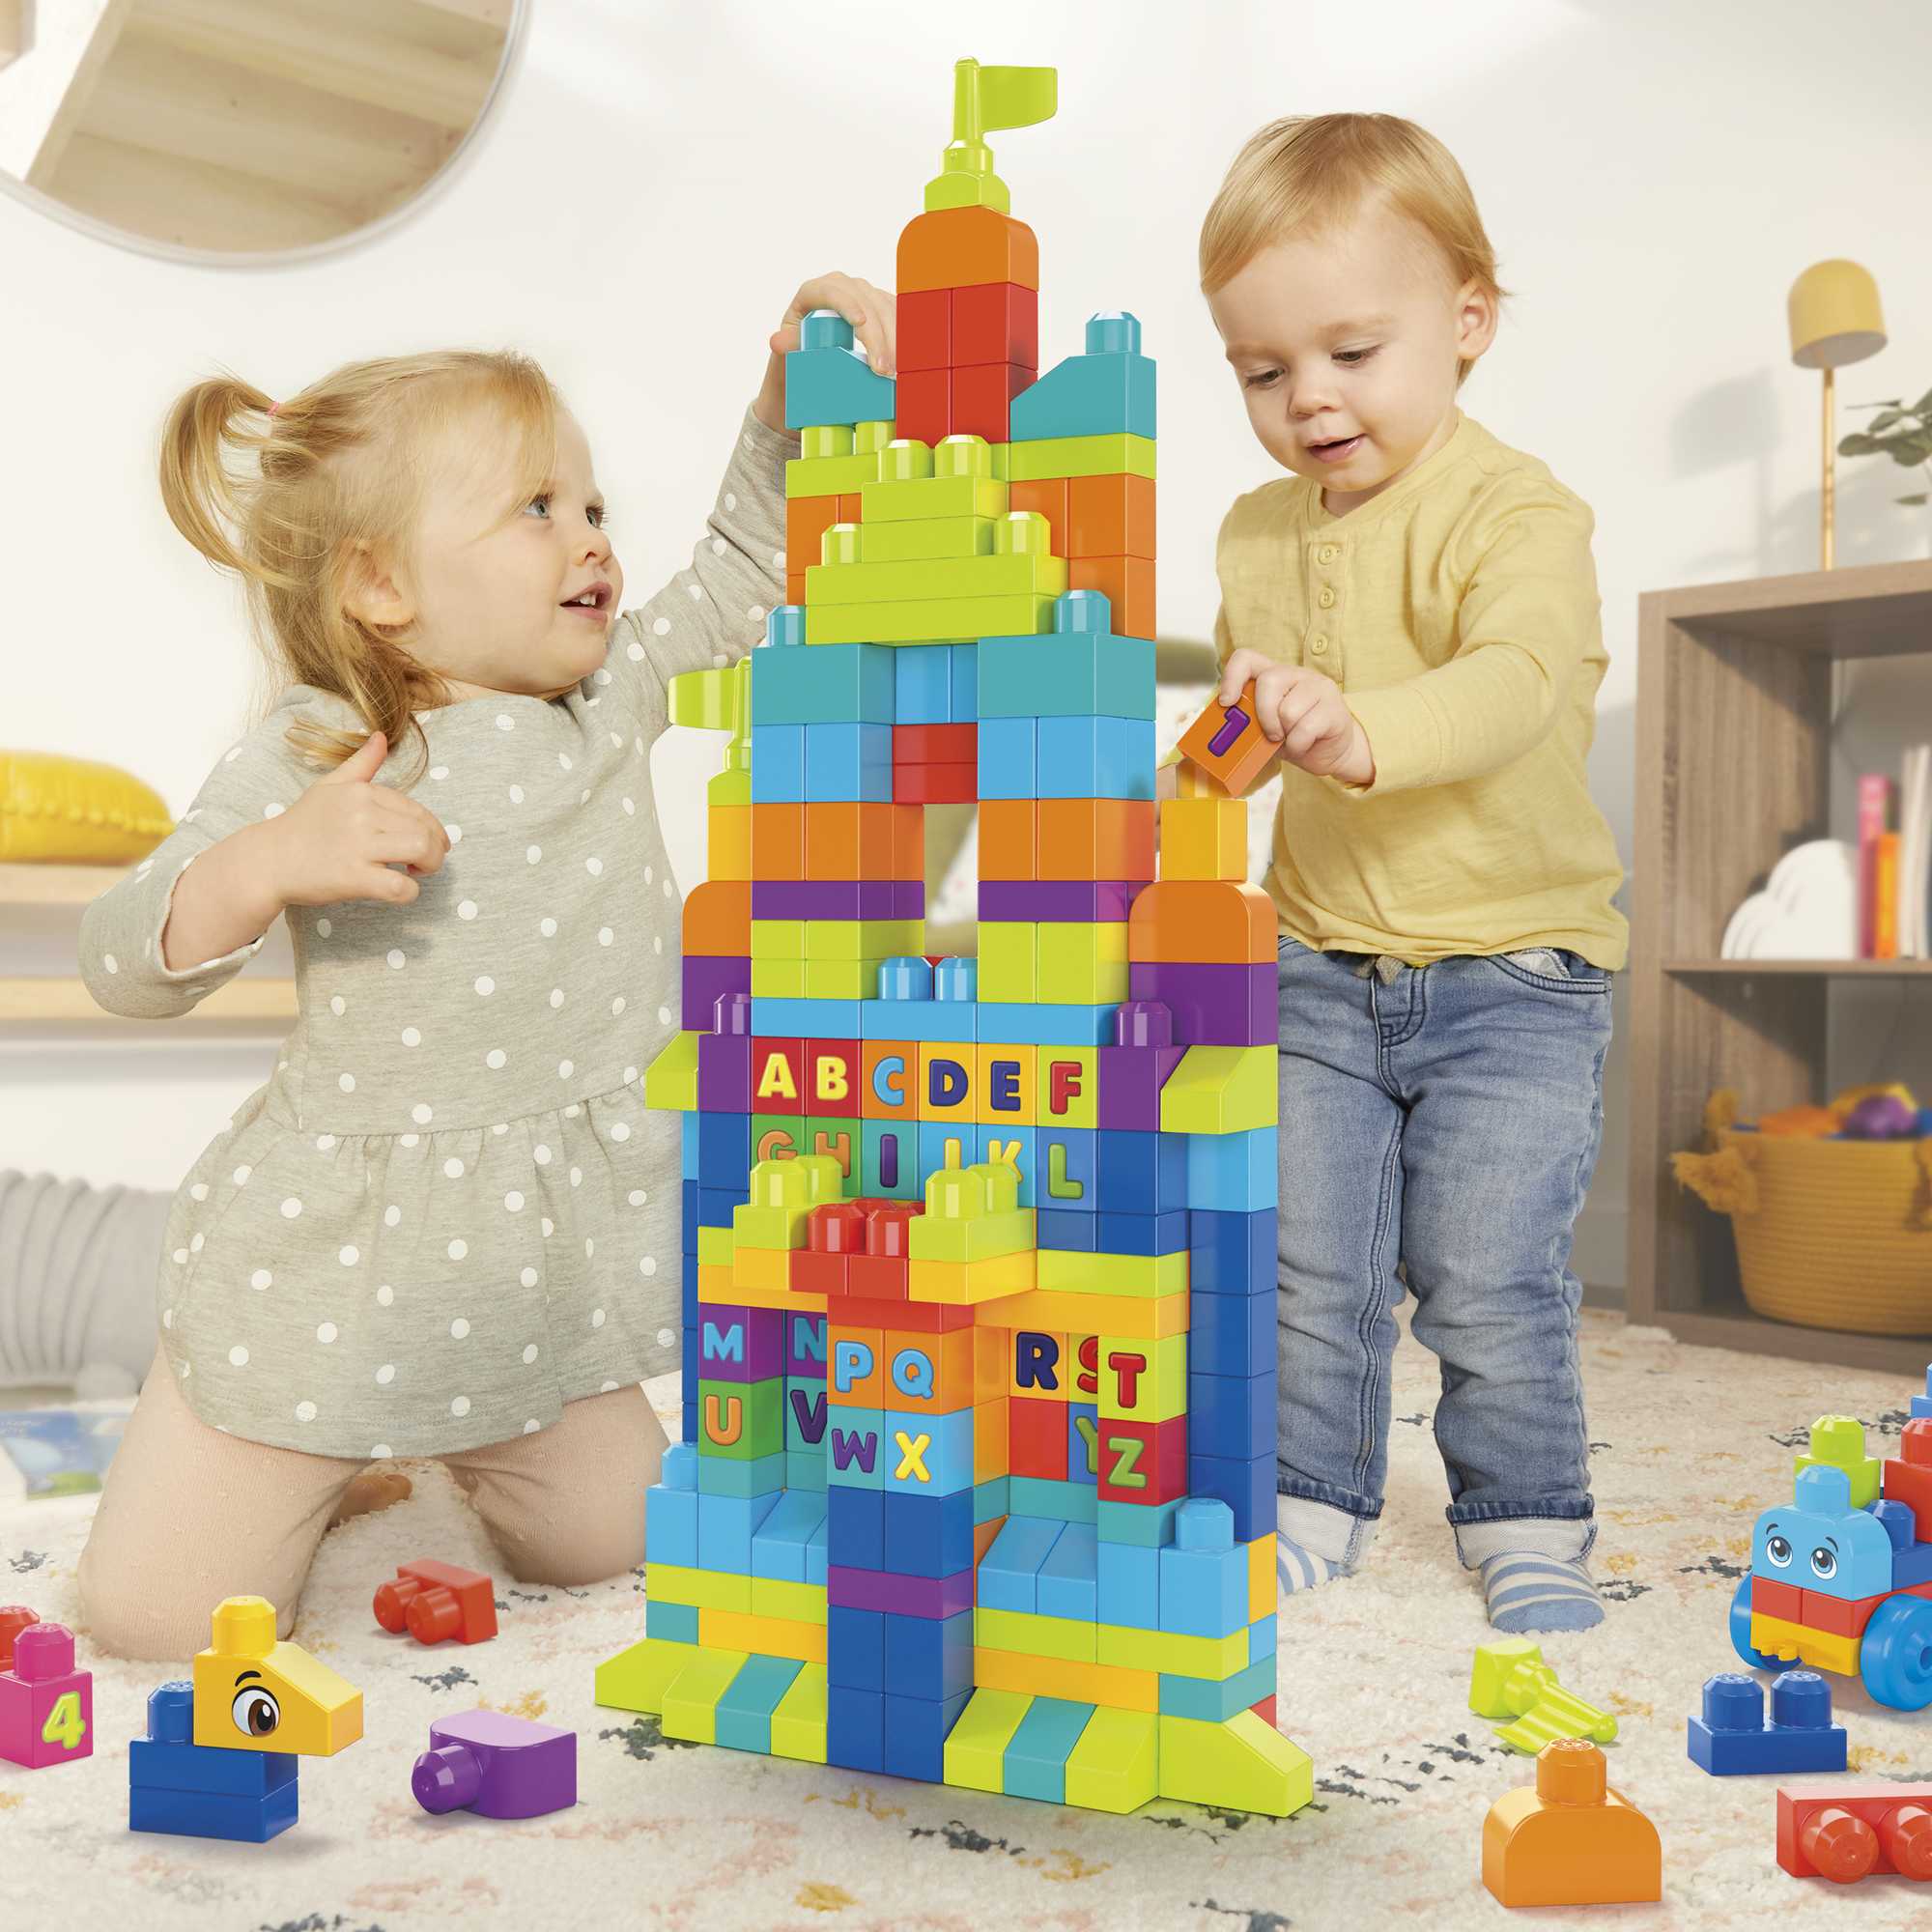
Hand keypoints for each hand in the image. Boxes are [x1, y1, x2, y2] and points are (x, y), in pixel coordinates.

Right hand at [263, 731, 449, 910]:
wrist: (267, 860)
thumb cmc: (302, 824)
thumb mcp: (330, 785)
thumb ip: (361, 763)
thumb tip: (380, 737)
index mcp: (361, 792)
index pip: (417, 810)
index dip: (431, 830)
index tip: (425, 844)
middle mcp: (362, 814)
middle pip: (426, 831)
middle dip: (436, 850)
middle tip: (423, 863)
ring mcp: (357, 846)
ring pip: (422, 851)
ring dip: (430, 866)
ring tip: (415, 872)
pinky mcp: (352, 878)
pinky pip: (400, 886)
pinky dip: (409, 891)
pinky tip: (399, 889)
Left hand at [752, 272, 896, 432]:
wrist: (807, 372)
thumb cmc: (793, 363)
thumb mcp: (784, 357)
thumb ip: (785, 349)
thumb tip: (779, 342)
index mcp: (812, 293)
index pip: (830, 291)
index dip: (847, 304)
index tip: (861, 324)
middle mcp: (841, 288)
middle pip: (865, 301)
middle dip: (878, 335)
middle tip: (883, 370)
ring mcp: (863, 296)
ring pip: (886, 306)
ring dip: (896, 338)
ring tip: (898, 371)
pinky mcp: (881, 309)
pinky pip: (898, 315)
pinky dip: (906, 334)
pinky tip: (910, 356)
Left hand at [1218, 649, 1374, 786]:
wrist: (1331, 752)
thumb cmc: (1294, 737)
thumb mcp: (1265, 729)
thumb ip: (1250, 722)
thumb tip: (1230, 730)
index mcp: (1274, 675)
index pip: (1246, 658)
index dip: (1232, 677)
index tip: (1227, 702)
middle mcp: (1297, 674)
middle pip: (1269, 681)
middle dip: (1264, 715)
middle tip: (1271, 734)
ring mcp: (1318, 687)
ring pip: (1288, 710)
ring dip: (1285, 735)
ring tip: (1292, 739)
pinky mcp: (1334, 708)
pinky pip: (1305, 729)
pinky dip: (1298, 746)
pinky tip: (1304, 745)